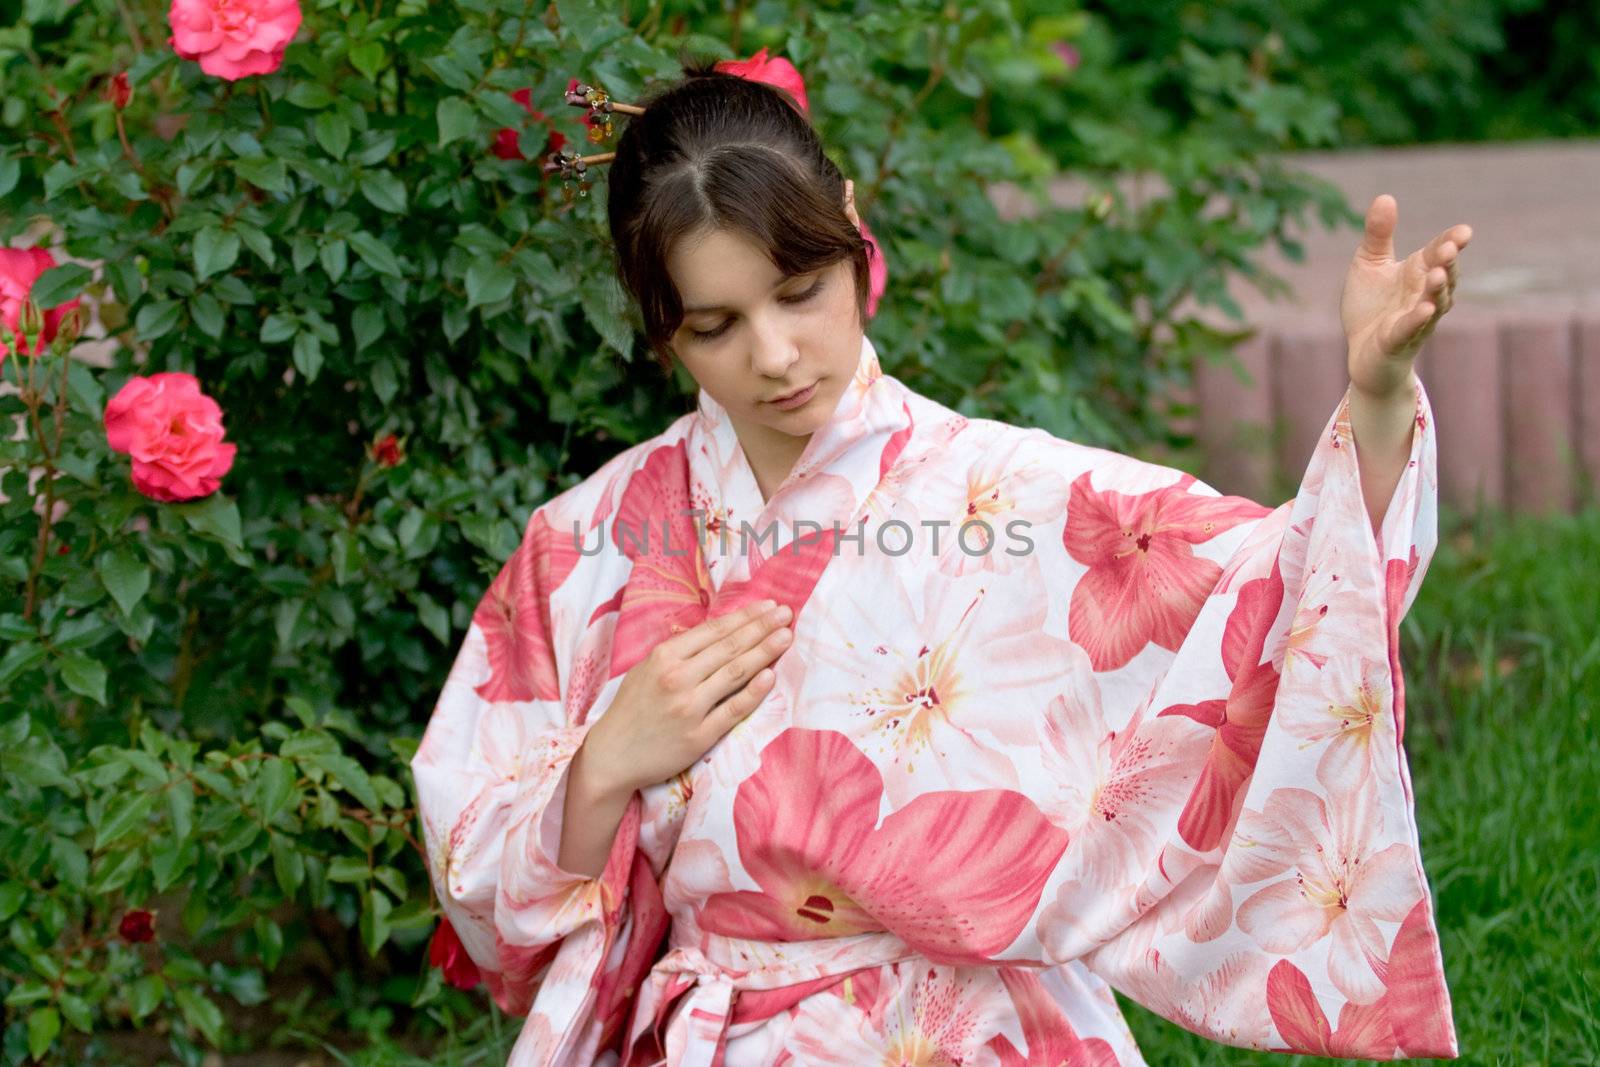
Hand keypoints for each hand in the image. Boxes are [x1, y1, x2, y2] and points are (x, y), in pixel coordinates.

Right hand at [578, 598, 793, 795]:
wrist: (613, 755)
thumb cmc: (632, 708)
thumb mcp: (647, 669)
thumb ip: (680, 652)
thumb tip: (720, 633)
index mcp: (664, 656)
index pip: (714, 631)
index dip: (745, 617)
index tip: (769, 606)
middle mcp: (678, 678)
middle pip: (729, 647)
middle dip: (761, 628)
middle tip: (787, 614)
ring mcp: (690, 707)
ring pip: (735, 673)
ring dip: (765, 652)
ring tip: (786, 637)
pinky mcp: (699, 736)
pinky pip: (733, 709)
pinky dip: (754, 692)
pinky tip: (771, 676)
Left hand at [1340, 193, 1471, 399]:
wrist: (1362, 353)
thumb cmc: (1371, 306)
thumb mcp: (1369, 264)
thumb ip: (1378, 234)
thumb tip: (1385, 196)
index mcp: (1418, 272)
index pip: (1438, 253)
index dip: (1451, 242)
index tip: (1464, 232)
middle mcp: (1424, 294)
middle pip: (1443, 276)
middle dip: (1447, 263)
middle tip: (1449, 247)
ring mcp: (1415, 319)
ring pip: (1434, 303)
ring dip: (1437, 289)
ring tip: (1438, 273)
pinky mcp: (1398, 341)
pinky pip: (1411, 329)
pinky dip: (1418, 320)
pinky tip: (1425, 310)